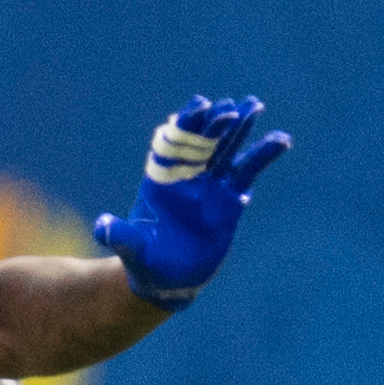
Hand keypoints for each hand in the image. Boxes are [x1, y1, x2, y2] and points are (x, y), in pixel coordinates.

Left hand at [92, 96, 289, 307]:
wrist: (168, 279)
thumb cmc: (145, 262)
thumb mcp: (133, 250)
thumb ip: (120, 236)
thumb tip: (102, 227)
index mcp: (161, 178)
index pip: (174, 143)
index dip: (187, 123)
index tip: (201, 105)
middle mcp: (186, 175)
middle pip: (203, 141)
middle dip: (216, 122)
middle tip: (233, 105)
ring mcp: (209, 185)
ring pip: (227, 149)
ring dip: (241, 127)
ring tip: (256, 105)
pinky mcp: (229, 199)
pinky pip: (248, 171)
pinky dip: (263, 154)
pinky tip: (281, 139)